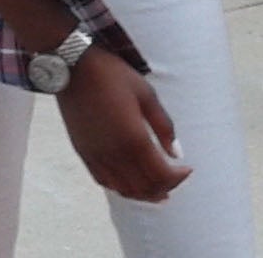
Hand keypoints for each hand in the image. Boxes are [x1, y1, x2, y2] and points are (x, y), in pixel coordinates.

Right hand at [56, 48, 192, 202]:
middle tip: (177, 179)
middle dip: (165, 188)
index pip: (161, 174)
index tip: (188, 168)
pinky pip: (105, 182)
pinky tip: (132, 182)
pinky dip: (122, 188)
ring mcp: (97, 156)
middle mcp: (114, 154)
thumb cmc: (114, 76)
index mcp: (134, 139)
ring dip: (144, 193)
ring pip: (124, 189)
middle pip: (144, 187)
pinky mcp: (84, 154)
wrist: (74, 68)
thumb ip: (164, 126)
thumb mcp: (147, 94)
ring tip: (159, 189)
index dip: (178, 177)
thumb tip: (177, 153)